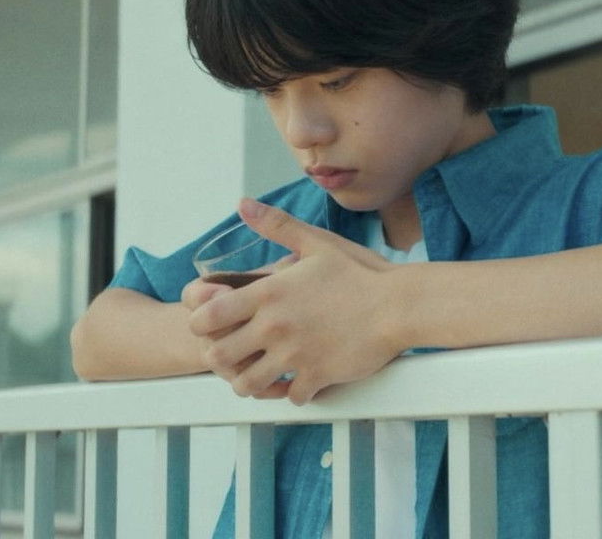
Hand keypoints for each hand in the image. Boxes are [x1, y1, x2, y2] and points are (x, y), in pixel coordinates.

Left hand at [187, 197, 405, 404]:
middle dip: (220, 358)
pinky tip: (298, 380)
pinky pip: (289, 397)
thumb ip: (276, 225)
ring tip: (261, 374)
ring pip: (248, 385)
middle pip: (219, 356)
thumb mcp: (316, 242)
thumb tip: (243, 204)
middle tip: (233, 355)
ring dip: (250, 382)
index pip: (208, 315)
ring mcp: (295, 353)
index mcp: (269, 292)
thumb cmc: (361, 273)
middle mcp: (275, 325)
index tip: (211, 325)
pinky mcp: (317, 375)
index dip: (201, 323)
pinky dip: (291, 392)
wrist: (400, 305)